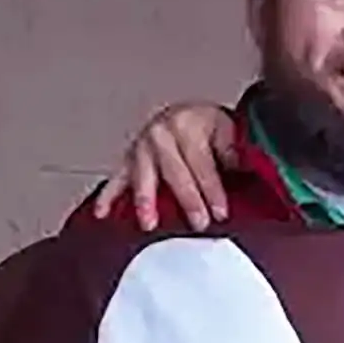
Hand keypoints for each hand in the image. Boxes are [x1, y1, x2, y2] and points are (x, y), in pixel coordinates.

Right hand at [91, 101, 237, 231]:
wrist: (191, 118)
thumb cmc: (210, 131)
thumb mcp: (228, 133)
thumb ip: (234, 151)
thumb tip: (242, 165)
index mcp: (187, 122)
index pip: (201, 161)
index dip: (212, 188)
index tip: (221, 213)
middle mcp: (161, 131)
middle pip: (174, 170)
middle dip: (187, 198)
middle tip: (198, 223)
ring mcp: (142, 146)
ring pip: (143, 175)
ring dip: (145, 199)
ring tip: (149, 223)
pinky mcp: (129, 160)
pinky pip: (117, 179)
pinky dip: (108, 196)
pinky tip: (102, 213)